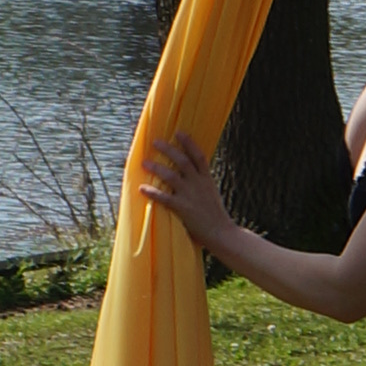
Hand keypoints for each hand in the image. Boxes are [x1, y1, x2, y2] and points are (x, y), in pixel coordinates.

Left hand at [135, 130, 231, 253]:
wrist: (222, 234)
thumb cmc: (216, 217)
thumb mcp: (211, 195)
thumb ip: (201, 185)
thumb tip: (189, 177)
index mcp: (207, 180)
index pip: (199, 156)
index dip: (189, 143)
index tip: (179, 132)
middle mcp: (198, 184)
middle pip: (182, 161)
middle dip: (168, 149)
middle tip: (155, 142)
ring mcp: (191, 195)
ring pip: (171, 176)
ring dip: (157, 168)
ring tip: (144, 163)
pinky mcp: (183, 208)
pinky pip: (164, 197)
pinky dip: (152, 192)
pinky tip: (142, 188)